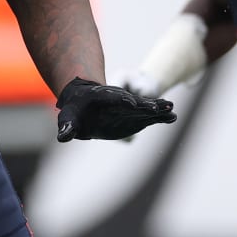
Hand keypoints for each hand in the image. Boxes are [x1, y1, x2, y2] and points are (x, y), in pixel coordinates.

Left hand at [55, 77, 175, 142]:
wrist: (84, 103)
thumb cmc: (75, 110)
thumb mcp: (68, 117)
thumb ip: (67, 127)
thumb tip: (63, 136)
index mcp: (103, 99)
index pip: (114, 99)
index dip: (122, 101)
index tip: (133, 104)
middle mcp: (120, 102)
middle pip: (135, 102)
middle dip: (147, 105)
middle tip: (159, 107)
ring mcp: (130, 109)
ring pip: (146, 108)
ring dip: (158, 109)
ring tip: (172, 110)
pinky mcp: (136, 117)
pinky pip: (150, 116)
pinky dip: (161, 117)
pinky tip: (173, 117)